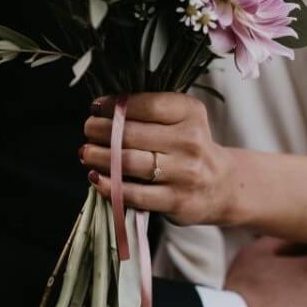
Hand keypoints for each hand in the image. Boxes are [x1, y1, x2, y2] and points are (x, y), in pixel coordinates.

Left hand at [82, 93, 235, 225]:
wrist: (221, 185)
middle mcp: (190, 141)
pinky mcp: (176, 201)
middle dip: (100, 130)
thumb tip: (102, 108)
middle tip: (87, 128)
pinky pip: (134, 194)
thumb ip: (148, 110)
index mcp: (190, 112)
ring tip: (85, 152)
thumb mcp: (180, 117)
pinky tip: (95, 177)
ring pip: (129, 162)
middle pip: (132, 133)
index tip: (96, 107)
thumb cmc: (188, 144)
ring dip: (99, 156)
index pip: (146, 105)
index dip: (115, 105)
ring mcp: (185, 173)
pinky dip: (109, 185)